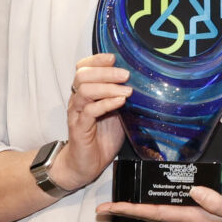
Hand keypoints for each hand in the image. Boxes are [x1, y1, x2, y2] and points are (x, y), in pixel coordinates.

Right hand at [56, 53, 130, 189]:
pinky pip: (89, 111)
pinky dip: (106, 104)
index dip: (96, 60)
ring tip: (127, 91)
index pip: (83, 67)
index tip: (113, 57)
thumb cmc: (103, 136)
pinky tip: (120, 102)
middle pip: (83, 75)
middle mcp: (78, 100)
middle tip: (126, 75)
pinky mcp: (79, 128)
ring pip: (85, 91)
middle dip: (105, 71)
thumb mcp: (118, 111)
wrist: (87, 163)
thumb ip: (123, 96)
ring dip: (107, 87)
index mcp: (85, 92)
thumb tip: (145, 82)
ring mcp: (77, 113)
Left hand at [97, 186, 221, 221]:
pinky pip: (163, 213)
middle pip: (148, 217)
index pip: (155, 213)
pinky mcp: (191, 217)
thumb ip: (217, 201)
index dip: (132, 209)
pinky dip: (148, 208)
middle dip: (124, 213)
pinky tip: (143, 202)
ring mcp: (186, 221)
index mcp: (191, 219)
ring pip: (153, 216)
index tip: (111, 207)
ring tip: (115, 206)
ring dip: (133, 212)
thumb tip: (194, 191)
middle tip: (100, 209)